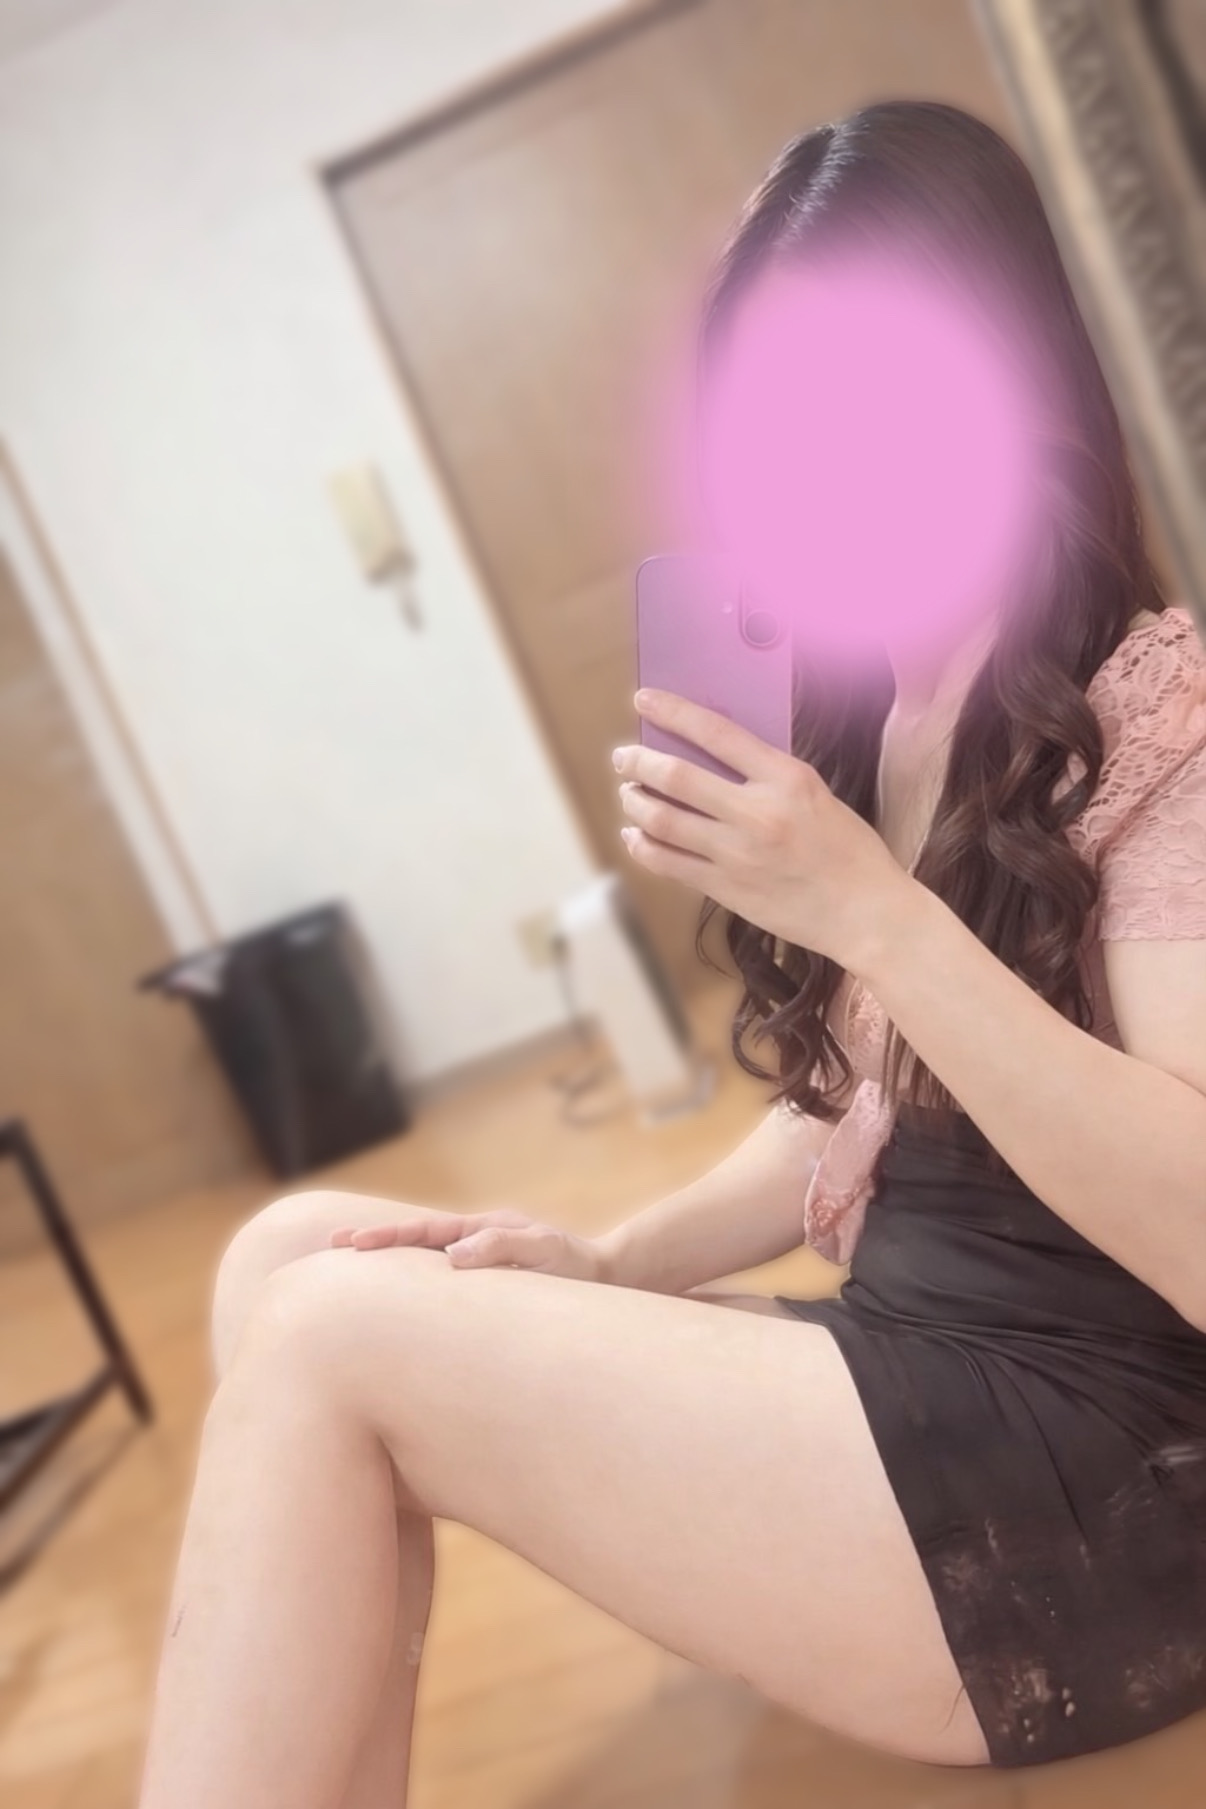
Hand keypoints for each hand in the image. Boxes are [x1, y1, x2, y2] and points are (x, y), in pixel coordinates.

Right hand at [330, 1205, 607, 1280]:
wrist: (605, 1277)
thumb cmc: (578, 1268)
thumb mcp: (547, 1253)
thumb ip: (504, 1247)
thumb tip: (452, 1255)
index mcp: (484, 1229)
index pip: (427, 1231)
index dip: (389, 1237)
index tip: (353, 1244)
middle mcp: (476, 1239)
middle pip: (416, 1238)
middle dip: (375, 1241)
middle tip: (332, 1244)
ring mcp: (479, 1258)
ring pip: (425, 1256)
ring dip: (390, 1261)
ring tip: (350, 1266)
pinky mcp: (485, 1280)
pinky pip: (441, 1278)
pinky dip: (413, 1278)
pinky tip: (394, 1296)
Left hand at [614, 688, 913, 969]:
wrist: (866, 913)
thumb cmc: (849, 852)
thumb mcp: (817, 795)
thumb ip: (769, 776)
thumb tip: (713, 756)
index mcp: (787, 778)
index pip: (716, 732)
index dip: (673, 712)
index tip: (645, 700)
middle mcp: (758, 812)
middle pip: (677, 776)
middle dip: (639, 762)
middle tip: (623, 756)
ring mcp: (738, 854)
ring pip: (663, 820)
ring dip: (636, 803)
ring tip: (629, 795)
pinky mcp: (727, 889)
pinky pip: (669, 863)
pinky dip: (643, 846)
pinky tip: (635, 837)